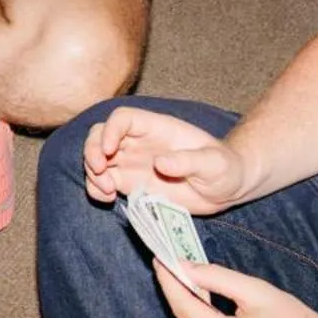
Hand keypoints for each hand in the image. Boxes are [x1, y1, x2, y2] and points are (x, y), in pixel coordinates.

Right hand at [83, 104, 247, 213]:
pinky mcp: (130, 184)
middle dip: (91, 150)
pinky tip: (107, 198)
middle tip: (100, 170)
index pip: (123, 118)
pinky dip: (96, 189)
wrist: (225, 189)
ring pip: (96, 158)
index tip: (109, 151)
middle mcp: (138, 142)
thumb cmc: (224, 168)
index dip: (110, 130)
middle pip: (100, 134)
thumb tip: (160, 163)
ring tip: (107, 190)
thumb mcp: (214, 163)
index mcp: (156, 128)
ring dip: (92, 172)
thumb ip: (189, 161)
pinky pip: (103, 182)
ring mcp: (131, 163)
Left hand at [155, 260, 317, 317]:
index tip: (160, 260)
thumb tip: (184, 267)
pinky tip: (207, 306)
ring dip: (189, 308)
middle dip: (177, 292)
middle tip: (172, 265)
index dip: (168, 282)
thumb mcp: (258, 292)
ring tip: (189, 281)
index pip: (183, 307)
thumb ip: (216, 277)